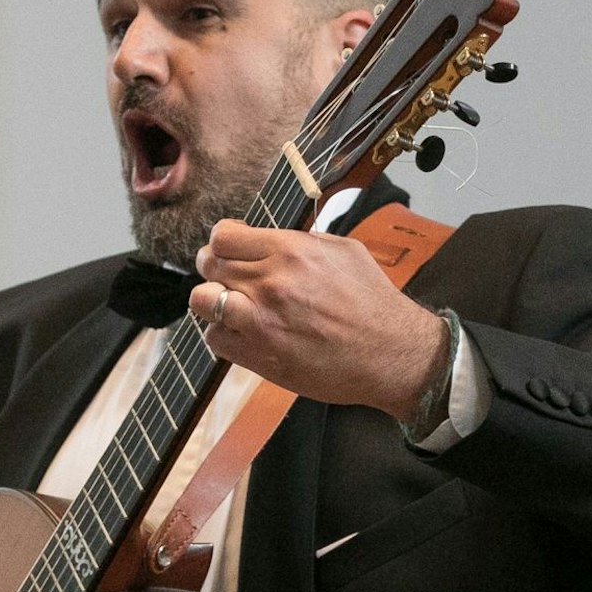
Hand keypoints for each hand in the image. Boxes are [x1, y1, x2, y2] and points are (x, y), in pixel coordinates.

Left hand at [188, 219, 446, 420]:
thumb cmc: (372, 301)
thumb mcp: (343, 251)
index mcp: (290, 251)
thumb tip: (270, 239)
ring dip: (210, 300)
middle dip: (214, 268)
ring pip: (202, 301)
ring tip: (228, 304)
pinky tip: (242, 332)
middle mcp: (270, 283)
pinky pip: (215, 338)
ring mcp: (260, 321)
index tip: (230, 249)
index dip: (222, 242)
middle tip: (226, 277)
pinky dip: (223, 334)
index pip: (223, 236)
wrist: (390, 353)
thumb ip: (300, 241)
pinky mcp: (258, 355)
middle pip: (209, 265)